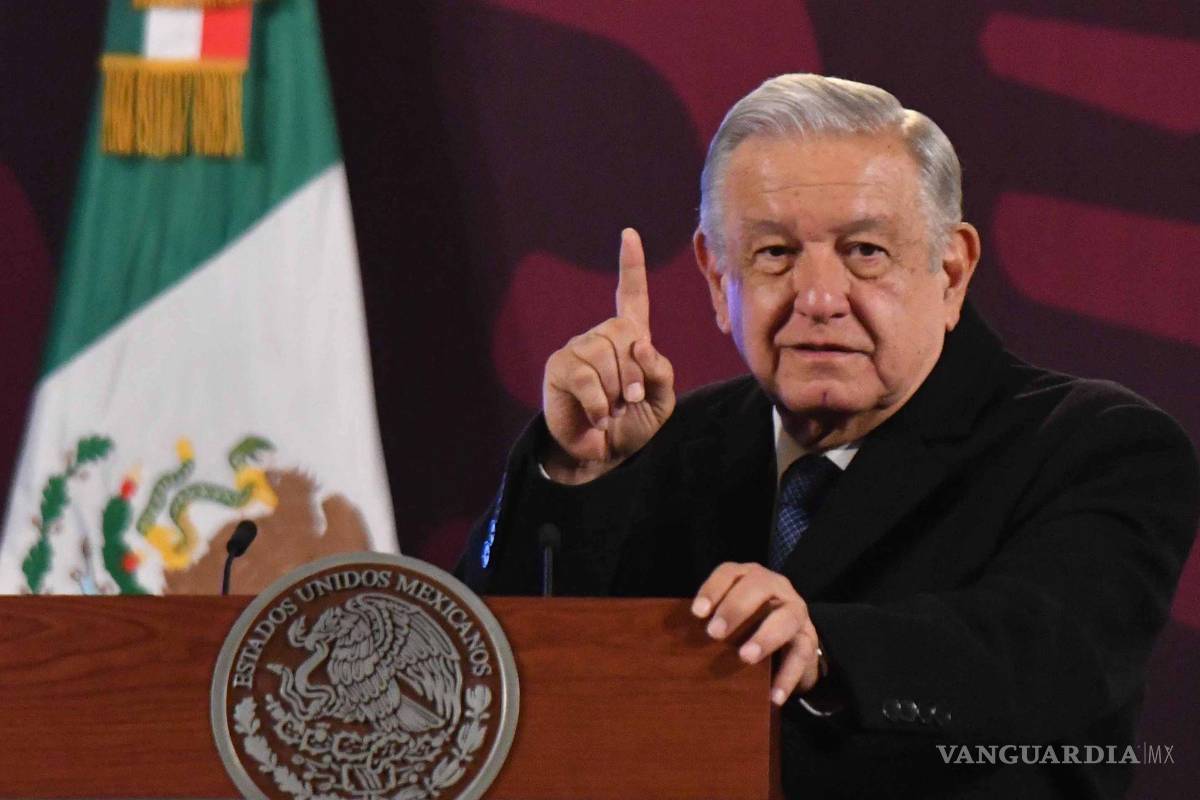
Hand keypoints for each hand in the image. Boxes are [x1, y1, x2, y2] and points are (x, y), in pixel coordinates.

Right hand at [541, 228, 675, 483]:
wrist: (602, 455)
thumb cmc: (632, 424)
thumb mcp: (660, 401)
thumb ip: (661, 372)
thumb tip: (641, 344)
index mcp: (630, 339)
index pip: (632, 296)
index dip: (631, 266)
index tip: (629, 234)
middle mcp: (601, 337)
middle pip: (625, 333)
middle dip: (635, 373)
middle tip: (631, 400)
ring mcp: (577, 348)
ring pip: (605, 355)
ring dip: (616, 392)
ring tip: (612, 410)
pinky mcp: (559, 367)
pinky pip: (586, 377)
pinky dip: (599, 404)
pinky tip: (598, 416)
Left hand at [692, 563, 822, 704]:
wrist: (792, 642)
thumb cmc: (749, 625)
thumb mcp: (732, 617)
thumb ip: (712, 620)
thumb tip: (680, 640)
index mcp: (749, 577)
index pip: (730, 573)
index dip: (713, 589)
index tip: (697, 612)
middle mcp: (775, 588)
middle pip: (758, 587)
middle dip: (736, 608)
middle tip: (714, 633)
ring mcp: (796, 611)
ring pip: (785, 618)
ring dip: (765, 637)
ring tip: (746, 657)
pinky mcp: (809, 639)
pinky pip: (801, 655)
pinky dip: (787, 676)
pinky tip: (773, 696)